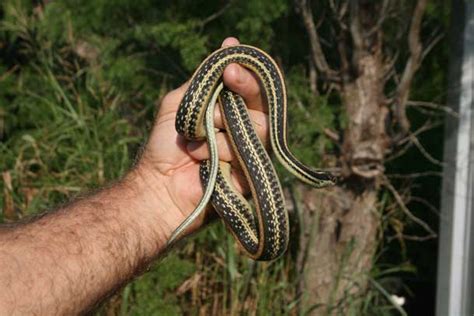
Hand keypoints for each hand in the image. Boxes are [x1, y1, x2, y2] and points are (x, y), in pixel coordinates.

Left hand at [134, 37, 268, 237]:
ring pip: (258, 126)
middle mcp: (244, 132)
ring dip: (220, 127)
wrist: (157, 186)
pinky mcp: (251, 176)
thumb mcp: (181, 101)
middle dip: (246, 88)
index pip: (251, 90)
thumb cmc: (165, 145)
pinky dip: (220, 150)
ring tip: (195, 140)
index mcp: (230, 114)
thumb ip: (205, 78)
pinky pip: (248, 153)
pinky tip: (201, 160)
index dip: (248, 74)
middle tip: (230, 77)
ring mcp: (249, 154)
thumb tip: (231, 45)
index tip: (231, 65)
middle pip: (263, 104)